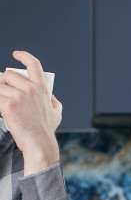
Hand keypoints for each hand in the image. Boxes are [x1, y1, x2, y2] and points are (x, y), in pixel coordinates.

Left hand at [0, 51, 61, 174]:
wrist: (39, 144)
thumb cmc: (46, 131)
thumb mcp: (57, 113)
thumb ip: (54, 102)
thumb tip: (51, 96)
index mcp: (41, 88)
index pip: (33, 64)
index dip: (23, 56)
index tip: (16, 54)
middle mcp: (30, 89)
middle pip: (8, 75)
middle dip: (2, 82)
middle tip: (2, 92)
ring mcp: (19, 96)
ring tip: (2, 102)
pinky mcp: (8, 106)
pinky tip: (0, 109)